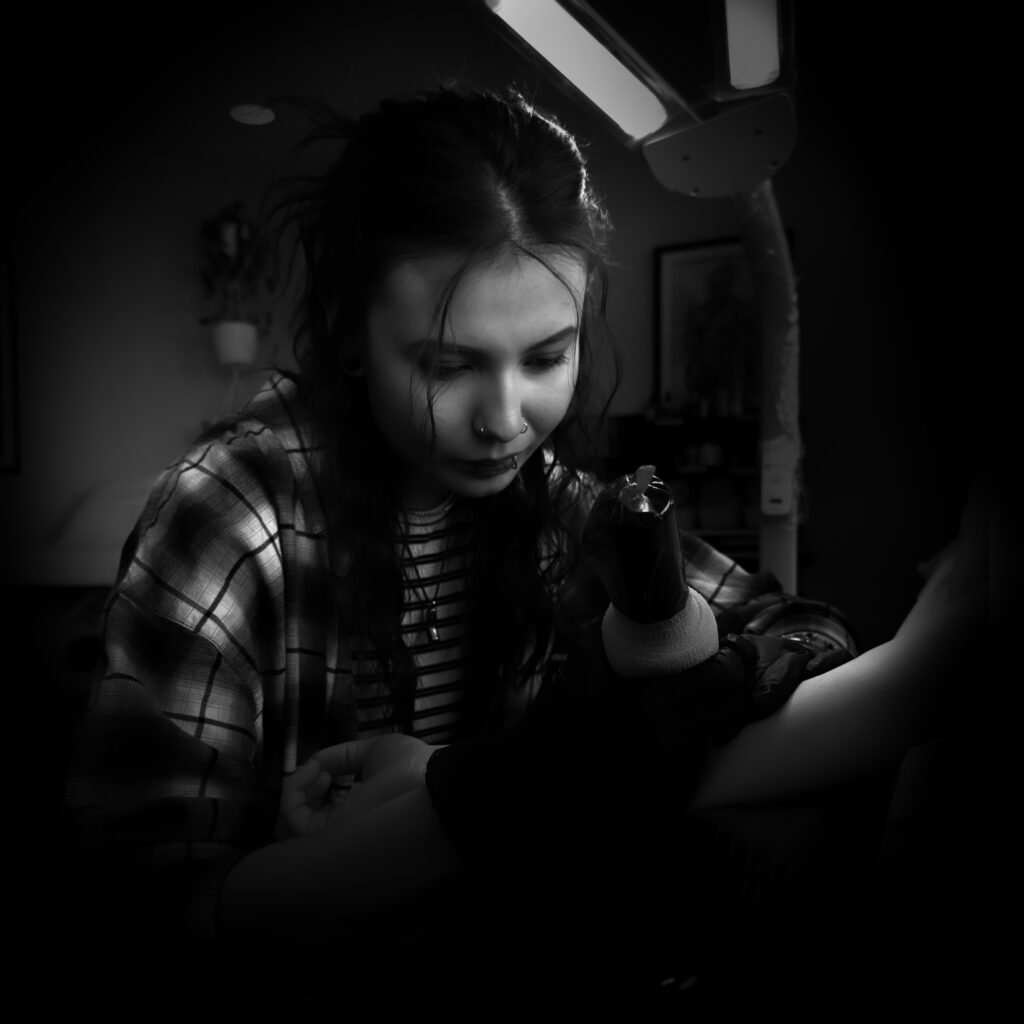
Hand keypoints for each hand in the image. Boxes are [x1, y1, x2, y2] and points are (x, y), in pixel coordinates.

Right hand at [276, 734, 437, 838]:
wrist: (429, 782)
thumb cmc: (411, 766)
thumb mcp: (375, 751)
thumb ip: (342, 757)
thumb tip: (316, 762)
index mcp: (358, 817)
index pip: (318, 817)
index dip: (311, 788)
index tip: (323, 767)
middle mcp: (343, 833)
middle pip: (297, 828)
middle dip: (298, 792)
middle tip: (318, 769)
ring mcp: (333, 839)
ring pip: (288, 825)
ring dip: (294, 789)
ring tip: (317, 769)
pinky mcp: (326, 838)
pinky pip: (290, 817)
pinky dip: (292, 790)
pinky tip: (314, 772)